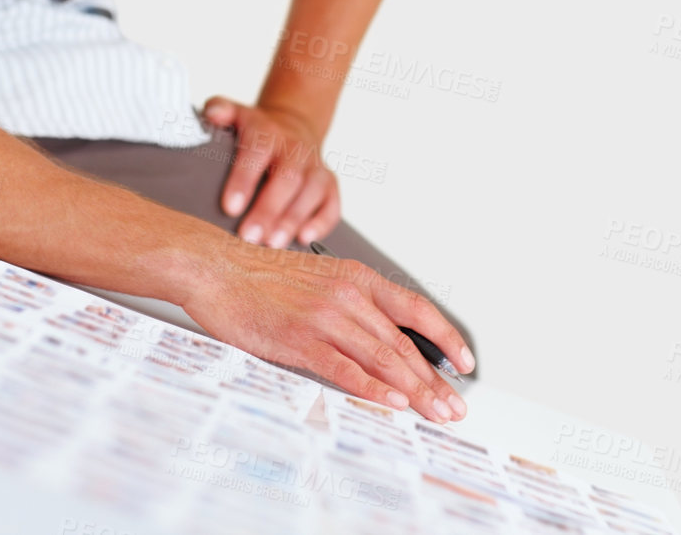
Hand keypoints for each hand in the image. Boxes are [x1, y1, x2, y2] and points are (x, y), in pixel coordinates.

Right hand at [181, 238, 473, 422]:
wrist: (216, 269)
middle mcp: (348, 295)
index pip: (416, 309)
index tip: (464, 362)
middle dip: (435, 380)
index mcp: (356, 277)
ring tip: (435, 413)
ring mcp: (325, 317)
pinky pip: (345, 368)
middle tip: (454, 407)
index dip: (446, 338)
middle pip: (404, 343)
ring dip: (415, 391)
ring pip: (383, 358)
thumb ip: (352, 306)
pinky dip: (373, 388)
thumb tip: (382, 339)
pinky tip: (392, 402)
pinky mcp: (300, 338)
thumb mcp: (319, 280)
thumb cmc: (261, 278)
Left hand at [204, 96, 338, 248]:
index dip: (244, 180)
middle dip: (268, 210)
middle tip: (249, 237)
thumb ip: (220, 109)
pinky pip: (332, 204)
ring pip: (310, 193)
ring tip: (272, 244)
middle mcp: (295, 149)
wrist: (294, 125)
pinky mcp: (330, 185)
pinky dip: (321, 223)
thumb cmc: (256, 130)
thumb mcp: (237, 114)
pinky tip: (304, 240)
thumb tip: (211, 113)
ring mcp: (315, 167)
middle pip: (286, 179)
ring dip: (292, 220)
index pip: (257, 153)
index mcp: (268, 132)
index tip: (229, 208)